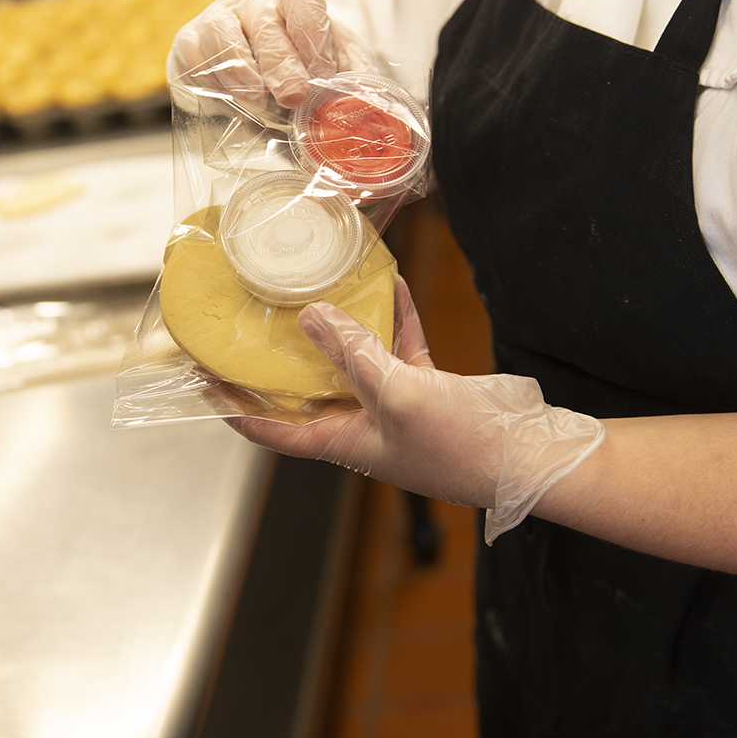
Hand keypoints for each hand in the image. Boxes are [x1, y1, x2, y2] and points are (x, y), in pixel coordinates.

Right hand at [168, 0, 380, 108]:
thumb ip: (353, 73)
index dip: (311, 36)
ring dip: (239, 70)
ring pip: (220, 34)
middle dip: (279, 62)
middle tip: (293, 95)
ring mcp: (216, 16)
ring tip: (256, 101)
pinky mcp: (188, 40)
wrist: (259, 59)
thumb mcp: (336, 57)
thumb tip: (368, 97)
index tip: (321, 72)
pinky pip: (191, 55)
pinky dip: (208, 79)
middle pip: (262, 23)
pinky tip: (229, 101)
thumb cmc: (300, 57)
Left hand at [222, 276, 605, 542]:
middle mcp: (363, 427)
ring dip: (339, 328)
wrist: (533, 454)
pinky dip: (394, 317)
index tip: (203, 380)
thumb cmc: (464, 444)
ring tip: (314, 290)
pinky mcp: (428, 390)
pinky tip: (391, 282)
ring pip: (354, 362)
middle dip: (282, 358)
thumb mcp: (398, 395)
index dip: (234, 405)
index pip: (272, 428)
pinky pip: (400, 348)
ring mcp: (396, 408)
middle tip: (253, 321)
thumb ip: (353, 354)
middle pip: (308, 390)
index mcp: (344, 442)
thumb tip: (309, 316)